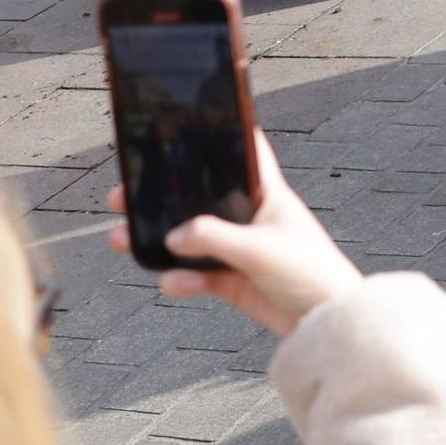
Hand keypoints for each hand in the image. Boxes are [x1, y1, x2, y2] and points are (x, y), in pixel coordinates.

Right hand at [109, 127, 365, 337]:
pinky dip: (180, 280)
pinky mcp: (232, 280)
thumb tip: (173, 236)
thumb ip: (214, 238)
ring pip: (188, 238)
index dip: (220, 133)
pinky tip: (175, 284)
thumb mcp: (259, 249)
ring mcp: (238, 248)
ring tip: (122, 239)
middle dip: (160, 196)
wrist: (324, 325)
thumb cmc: (310, 273)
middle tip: (124, 194)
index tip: (185, 120)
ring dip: (155, 240)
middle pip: (197, 196)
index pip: (244, 150)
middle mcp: (250, 216)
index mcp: (266, 193)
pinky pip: (195, 275)